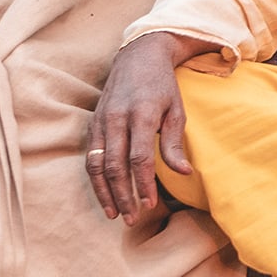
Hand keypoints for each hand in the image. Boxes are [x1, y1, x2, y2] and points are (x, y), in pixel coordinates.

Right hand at [86, 33, 198, 226]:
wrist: (138, 57)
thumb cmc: (162, 86)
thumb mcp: (176, 109)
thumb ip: (174, 143)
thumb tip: (184, 173)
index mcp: (142, 114)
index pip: (139, 158)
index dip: (143, 184)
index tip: (149, 205)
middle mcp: (117, 119)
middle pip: (116, 166)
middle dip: (123, 195)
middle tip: (132, 219)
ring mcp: (101, 121)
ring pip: (98, 164)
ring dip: (105, 192)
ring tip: (115, 214)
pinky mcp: (93, 124)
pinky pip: (91, 156)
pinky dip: (96, 179)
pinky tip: (105, 195)